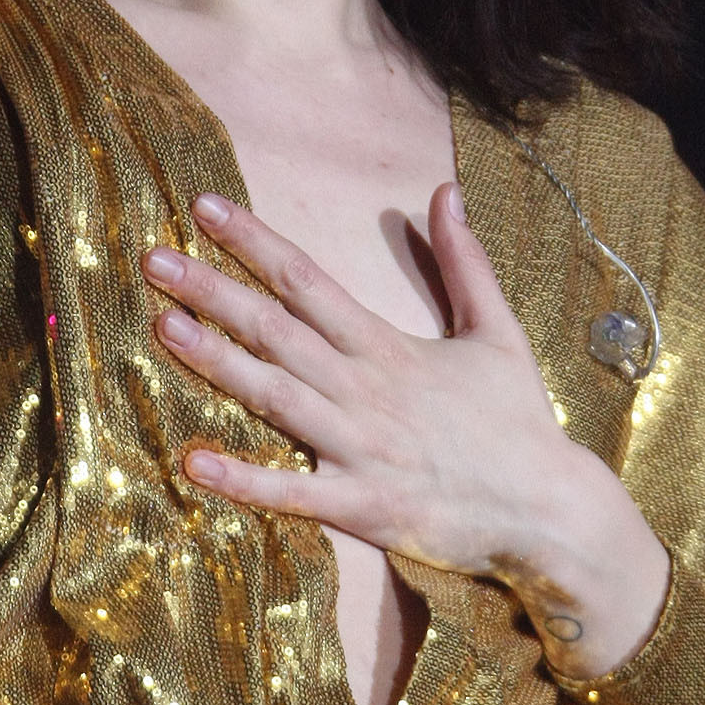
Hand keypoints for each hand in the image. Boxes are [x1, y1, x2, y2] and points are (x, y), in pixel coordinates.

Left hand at [142, 185, 669, 677]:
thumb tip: (447, 193)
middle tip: (153, 257)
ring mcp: (362, 447)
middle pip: (277, 329)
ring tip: (161, 327)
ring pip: (276, 396)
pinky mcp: (365, 505)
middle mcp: (367, 388)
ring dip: (216, 362)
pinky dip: (244, 477)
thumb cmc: (518, 423)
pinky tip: (194, 460)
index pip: (308, 280)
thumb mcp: (497, 331)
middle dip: (212, 291)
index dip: (253, 242)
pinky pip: (294, 491)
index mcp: (389, 346)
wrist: (551, 511)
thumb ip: (464, 262)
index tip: (204, 207)